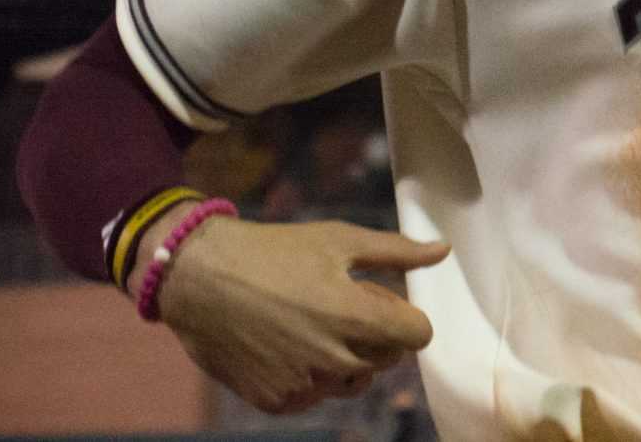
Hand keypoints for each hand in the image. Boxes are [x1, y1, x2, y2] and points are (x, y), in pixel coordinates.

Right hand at [135, 215, 448, 413]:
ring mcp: (304, 385)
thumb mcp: (337, 239)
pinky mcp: (277, 402)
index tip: (384, 301)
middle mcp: (333, 358)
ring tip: (315, 323)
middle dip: (378, 334)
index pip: (418, 336)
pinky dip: (313, 375)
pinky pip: (316, 395)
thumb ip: (396, 251)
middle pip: (388, 359)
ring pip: (353, 380)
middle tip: (343, 305)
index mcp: (354, 316)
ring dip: (347, 357)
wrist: (199, 278)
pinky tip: (290, 343)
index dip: (407, 316)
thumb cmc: (273, 251)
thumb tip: (441, 251)